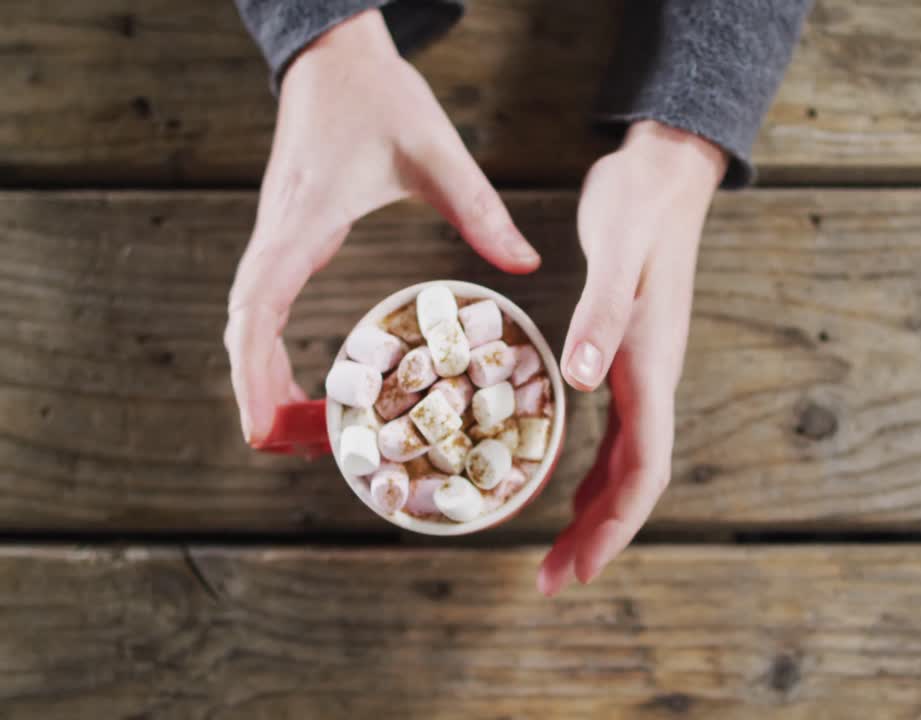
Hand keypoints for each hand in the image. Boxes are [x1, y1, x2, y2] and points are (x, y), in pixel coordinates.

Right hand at [225, 10, 538, 444]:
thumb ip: (478, 207)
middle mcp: (277, 236)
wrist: (334, 56)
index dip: (255, 371)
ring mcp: (276, 238)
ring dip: (263, 376)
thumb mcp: (436, 151)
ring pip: (248, 323)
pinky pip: (264, 306)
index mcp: (301, 221)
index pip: (257, 308)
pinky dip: (272, 350)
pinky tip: (306, 380)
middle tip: (291, 446)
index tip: (264, 423)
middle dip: (258, 391)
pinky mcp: (287, 237)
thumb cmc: (377, 97)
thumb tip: (527, 263)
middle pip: (244, 331)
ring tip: (300, 429)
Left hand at [537, 121, 726, 595]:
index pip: (645, 469)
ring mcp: (640, 369)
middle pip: (633, 482)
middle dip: (597, 537)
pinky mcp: (623, 355)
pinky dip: (588, 469)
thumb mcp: (616, 255)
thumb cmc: (639, 207)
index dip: (615, 527)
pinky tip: (563, 482)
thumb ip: (599, 318)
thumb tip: (584, 383)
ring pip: (622, 462)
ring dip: (591, 511)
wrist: (662, 172)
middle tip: (551, 580)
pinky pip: (611, 433)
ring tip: (554, 551)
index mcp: (650, 367)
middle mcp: (650, 379)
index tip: (579, 568)